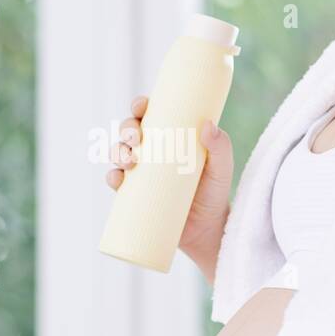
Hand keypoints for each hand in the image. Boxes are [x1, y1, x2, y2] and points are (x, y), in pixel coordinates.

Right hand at [104, 95, 233, 252]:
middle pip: (130, 132)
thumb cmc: (215, 192)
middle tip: (136, 138)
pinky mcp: (133, 195)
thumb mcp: (222, 168)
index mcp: (170, 136)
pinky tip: (116, 179)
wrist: (206, 230)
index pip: (151, 114)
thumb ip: (221, 147)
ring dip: (116, 151)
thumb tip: (208, 126)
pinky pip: (116, 182)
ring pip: (119, 154)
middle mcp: (152, 151)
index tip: (141, 107)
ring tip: (130, 161)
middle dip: (127, 129)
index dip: (140, 106)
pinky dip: (112, 177)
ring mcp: (141, 173)